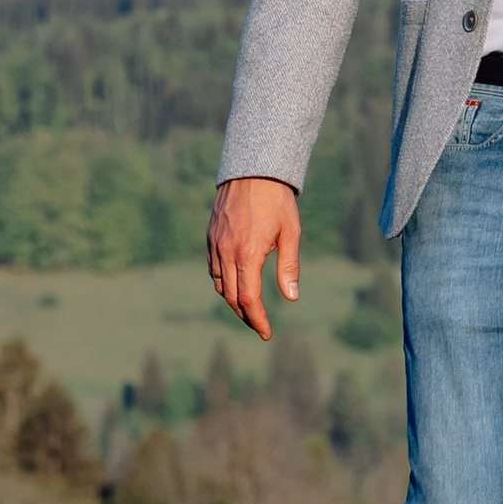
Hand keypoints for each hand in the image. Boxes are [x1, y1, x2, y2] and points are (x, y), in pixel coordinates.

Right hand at [208, 176, 301, 339]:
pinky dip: (223, 283)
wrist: (253, 170)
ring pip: (219, 285)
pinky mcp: (210, 238)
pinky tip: (235, 284)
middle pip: (231, 297)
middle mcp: (226, 253)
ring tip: (249, 309)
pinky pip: (213, 269)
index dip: (257, 320)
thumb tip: (291, 297)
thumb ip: (289, 266)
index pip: (248, 299)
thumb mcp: (290, 232)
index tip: (266, 333)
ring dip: (233, 301)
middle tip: (259, 326)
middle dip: (246, 315)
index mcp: (247, 255)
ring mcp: (215, 246)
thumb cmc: (277, 201)